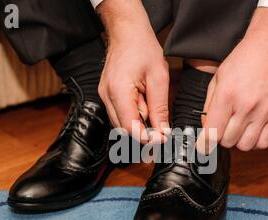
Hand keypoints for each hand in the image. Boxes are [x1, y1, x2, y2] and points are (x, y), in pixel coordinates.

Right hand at [97, 0, 169, 143]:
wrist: (127, 31)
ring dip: (138, 124)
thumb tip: (163, 130)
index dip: (146, 138)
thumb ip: (159, 107)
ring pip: (121, 123)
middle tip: (161, 134)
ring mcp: (105, 96)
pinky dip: (133, 115)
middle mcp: (107, 96)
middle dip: (143, 134)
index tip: (161, 139)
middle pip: (123, 129)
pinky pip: (120, 113)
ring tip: (152, 110)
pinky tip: (144, 104)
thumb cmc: (142, 48)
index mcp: (119, 91)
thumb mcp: (159, 78)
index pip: (130, 127)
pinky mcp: (108, 94)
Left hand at [197, 8, 267, 152]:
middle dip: (220, 138)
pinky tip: (250, 132)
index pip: (212, 132)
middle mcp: (245, 107)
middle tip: (221, 128)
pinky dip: (254, 142)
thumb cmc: (243, 60)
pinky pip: (263, 142)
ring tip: (235, 130)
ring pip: (245, 145)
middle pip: (227, 141)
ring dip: (237, 141)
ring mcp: (263, 112)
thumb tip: (205, 126)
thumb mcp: (218, 78)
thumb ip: (209, 104)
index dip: (203, 145)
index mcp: (227, 96)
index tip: (201, 148)